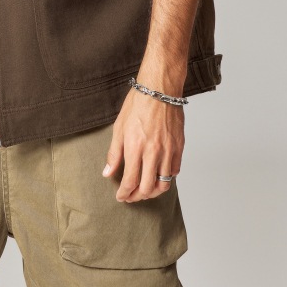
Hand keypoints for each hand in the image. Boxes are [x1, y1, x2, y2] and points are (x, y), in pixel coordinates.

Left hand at [102, 86, 183, 201]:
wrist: (160, 89)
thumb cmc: (138, 104)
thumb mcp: (119, 127)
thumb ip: (114, 153)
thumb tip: (107, 173)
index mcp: (135, 147)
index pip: (130, 182)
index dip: (124, 193)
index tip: (121, 196)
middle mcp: (153, 152)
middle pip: (147, 188)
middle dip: (137, 197)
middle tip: (131, 196)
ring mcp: (168, 150)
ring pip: (164, 184)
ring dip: (153, 192)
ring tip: (145, 191)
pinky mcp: (179, 147)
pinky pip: (175, 171)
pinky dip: (166, 178)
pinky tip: (158, 176)